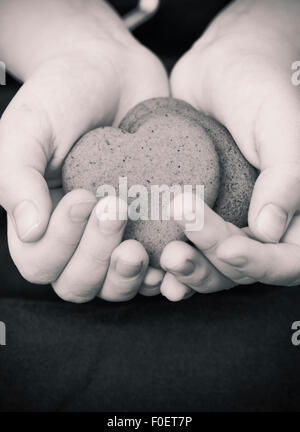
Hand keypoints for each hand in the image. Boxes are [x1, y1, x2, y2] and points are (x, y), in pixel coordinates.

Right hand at [0, 0, 166, 301]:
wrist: (115, 72)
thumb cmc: (64, 95)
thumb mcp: (29, 127)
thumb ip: (17, 176)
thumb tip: (28, 230)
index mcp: (40, 219)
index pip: (40, 262)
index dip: (60, 242)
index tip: (82, 196)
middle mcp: (75, 237)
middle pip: (77, 284)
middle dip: (95, 257)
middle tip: (116, 208)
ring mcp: (115, 237)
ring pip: (114, 287)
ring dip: (127, 276)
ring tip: (140, 246)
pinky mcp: (149, 230)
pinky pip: (156, 270)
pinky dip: (165, 273)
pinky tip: (173, 256)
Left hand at [160, 0, 299, 299]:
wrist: (217, 69)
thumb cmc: (258, 86)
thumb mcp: (281, 123)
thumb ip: (287, 176)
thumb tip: (270, 229)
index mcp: (295, 207)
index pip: (287, 259)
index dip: (259, 263)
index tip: (227, 249)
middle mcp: (264, 221)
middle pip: (245, 270)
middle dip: (213, 266)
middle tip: (177, 252)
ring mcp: (230, 219)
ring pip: (215, 267)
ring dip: (191, 271)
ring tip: (165, 259)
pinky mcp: (200, 214)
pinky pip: (189, 248)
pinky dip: (173, 264)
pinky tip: (154, 269)